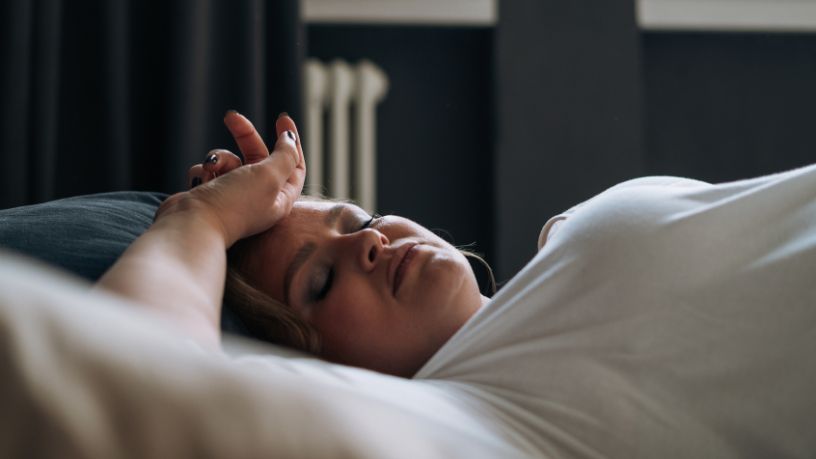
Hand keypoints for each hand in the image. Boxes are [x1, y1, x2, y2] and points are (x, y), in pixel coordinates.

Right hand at [157, 112, 305, 245]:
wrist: (192, 224)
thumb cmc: (235, 203)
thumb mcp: (269, 176)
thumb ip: (285, 155)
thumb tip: (290, 140)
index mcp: (279, 197)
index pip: (294, 165)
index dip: (291, 141)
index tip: (282, 118)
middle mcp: (258, 197)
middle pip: (258, 156)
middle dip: (245, 135)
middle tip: (231, 117)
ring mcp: (231, 196)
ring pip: (229, 160)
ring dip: (219, 157)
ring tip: (211, 168)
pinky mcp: (209, 194)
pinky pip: (208, 170)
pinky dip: (203, 170)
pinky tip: (199, 181)